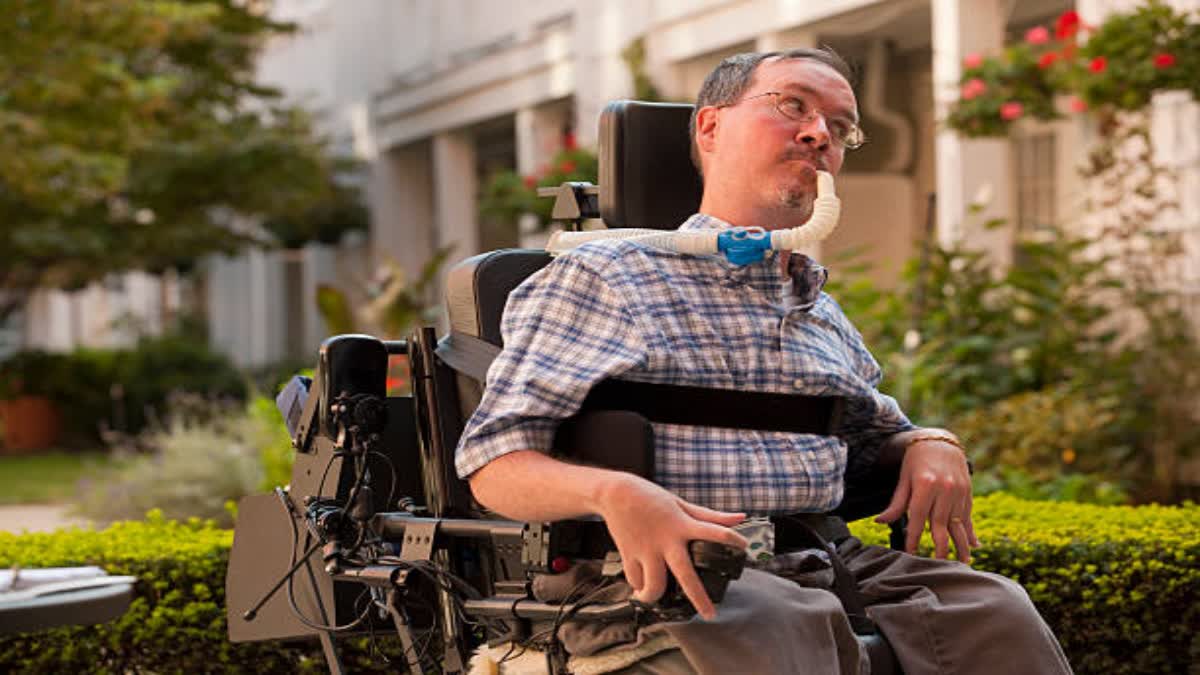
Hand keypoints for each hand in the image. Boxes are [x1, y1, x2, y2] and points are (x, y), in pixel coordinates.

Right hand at [597, 475, 746, 619]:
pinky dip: (639, 584)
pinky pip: (636, 579)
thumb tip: (742, 518)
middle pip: (686, 575)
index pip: (713, 531)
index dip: (731, 539)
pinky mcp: (629, 555)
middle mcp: (666, 541)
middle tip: (710, 615)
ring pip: (655, 586)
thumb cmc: (651, 498)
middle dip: (699, 598)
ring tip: (656, 598)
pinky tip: (641, 583)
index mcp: (682, 525)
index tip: (745, 547)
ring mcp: (647, 550)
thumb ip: (710, 515)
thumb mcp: (681, 503)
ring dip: (655, 596)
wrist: (615, 493)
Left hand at [875, 439, 978, 562]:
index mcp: (925, 485)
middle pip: (941, 525)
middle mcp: (944, 489)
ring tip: (962, 563)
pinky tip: (974, 546)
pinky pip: (968, 516)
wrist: (940, 442)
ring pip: (959, 524)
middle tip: (938, 566)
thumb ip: (896, 503)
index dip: (913, 537)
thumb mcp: (904, 478)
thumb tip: (880, 522)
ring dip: (961, 545)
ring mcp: (958, 492)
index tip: (910, 553)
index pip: (917, 517)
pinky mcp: (967, 493)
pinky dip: (971, 532)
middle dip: (940, 547)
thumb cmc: (916, 461)